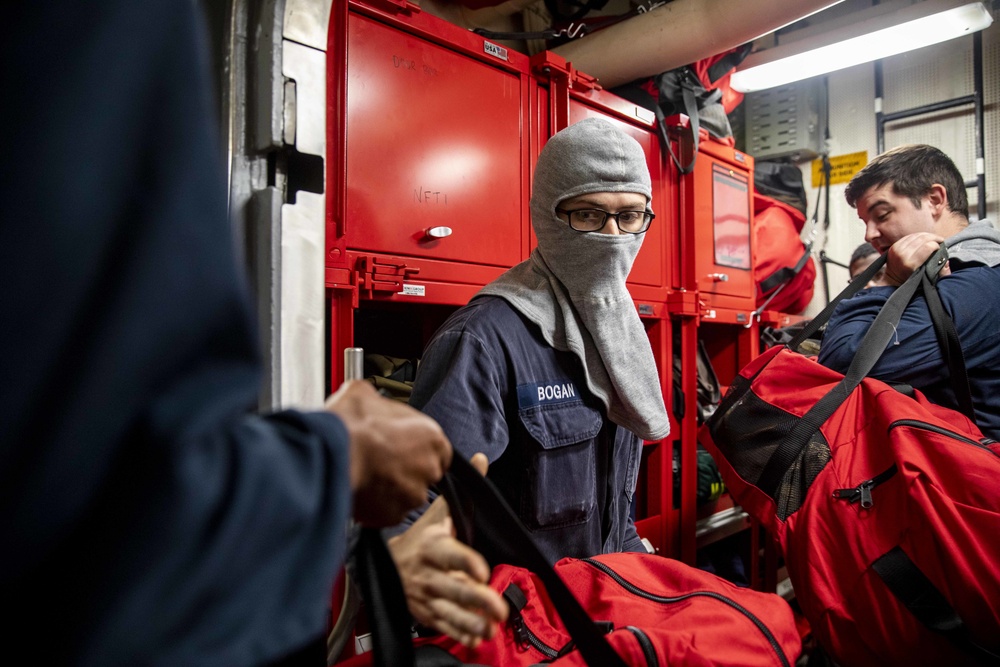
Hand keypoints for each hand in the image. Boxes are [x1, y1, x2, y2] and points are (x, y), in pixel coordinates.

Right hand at [325, 380, 451, 526]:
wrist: (331, 456)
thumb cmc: (350, 425)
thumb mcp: (363, 393)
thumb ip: (376, 398)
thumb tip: (367, 396)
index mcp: (431, 436)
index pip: (437, 449)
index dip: (416, 448)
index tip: (400, 448)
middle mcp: (428, 467)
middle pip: (423, 473)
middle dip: (404, 470)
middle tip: (380, 461)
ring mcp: (412, 494)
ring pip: (405, 495)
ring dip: (389, 488)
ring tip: (366, 474)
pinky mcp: (393, 516)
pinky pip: (387, 512)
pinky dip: (375, 505)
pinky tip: (360, 489)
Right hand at [388, 453, 507, 647]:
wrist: (385, 565)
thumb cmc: (420, 538)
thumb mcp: (437, 513)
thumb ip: (463, 492)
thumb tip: (481, 459)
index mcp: (433, 547)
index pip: (450, 554)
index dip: (466, 563)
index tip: (482, 571)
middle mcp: (429, 574)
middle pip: (453, 588)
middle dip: (476, 599)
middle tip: (498, 608)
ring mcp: (427, 596)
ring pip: (450, 612)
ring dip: (471, 622)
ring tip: (490, 629)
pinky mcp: (427, 613)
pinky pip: (444, 626)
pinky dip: (460, 634)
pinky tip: (477, 640)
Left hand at [878, 232, 948, 285]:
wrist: (892, 279)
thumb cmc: (911, 280)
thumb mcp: (927, 279)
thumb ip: (940, 272)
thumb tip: (947, 261)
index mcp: (910, 264)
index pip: (927, 247)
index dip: (936, 245)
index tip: (940, 247)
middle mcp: (902, 255)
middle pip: (922, 239)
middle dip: (934, 237)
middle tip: (940, 240)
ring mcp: (896, 249)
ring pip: (915, 236)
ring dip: (926, 235)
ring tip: (933, 238)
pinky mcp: (893, 246)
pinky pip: (909, 236)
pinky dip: (918, 236)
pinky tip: (924, 238)